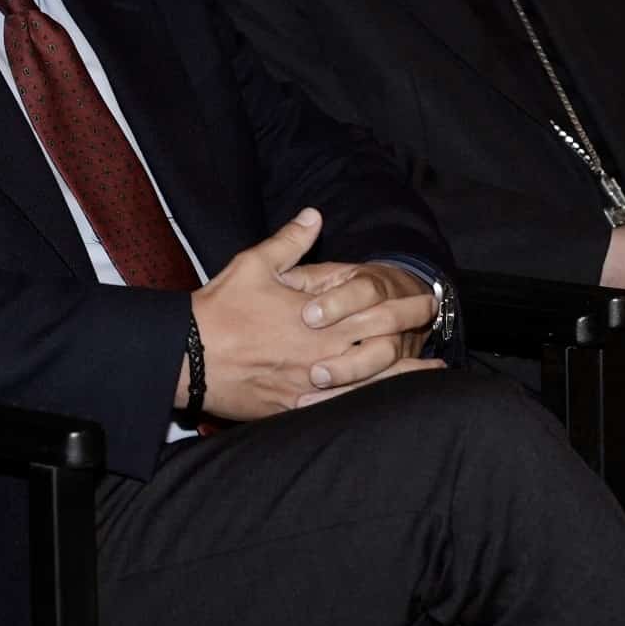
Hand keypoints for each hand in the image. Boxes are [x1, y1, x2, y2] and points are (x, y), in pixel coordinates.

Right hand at [183, 209, 420, 420]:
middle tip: (437, 326)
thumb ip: (290, 242)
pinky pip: (341, 410)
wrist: (187, 357)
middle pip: (380, 343)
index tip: (429, 298)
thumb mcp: (254, 264)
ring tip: (434, 375)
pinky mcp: (295, 408)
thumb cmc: (220, 309)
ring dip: (404, 375)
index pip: (373, 309)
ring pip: (369, 382)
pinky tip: (387, 408)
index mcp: (316, 316)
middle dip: (412, 332)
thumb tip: (314, 215)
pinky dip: (369, 406)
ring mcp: (311, 384)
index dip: (406, 304)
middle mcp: (321, 352)